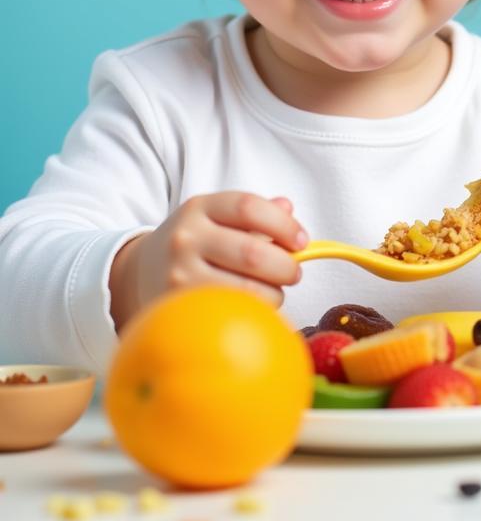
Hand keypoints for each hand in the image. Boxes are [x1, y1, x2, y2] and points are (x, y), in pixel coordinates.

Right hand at [112, 192, 308, 326]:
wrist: (138, 273)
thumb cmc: (194, 244)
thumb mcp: (217, 217)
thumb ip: (256, 213)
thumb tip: (288, 208)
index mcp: (200, 208)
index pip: (249, 207)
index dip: (284, 224)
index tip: (301, 241)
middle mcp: (186, 238)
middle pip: (253, 253)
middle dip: (286, 266)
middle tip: (294, 273)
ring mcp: (179, 274)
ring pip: (246, 288)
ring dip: (274, 294)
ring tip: (274, 291)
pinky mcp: (178, 308)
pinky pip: (229, 313)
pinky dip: (253, 312)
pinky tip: (255, 307)